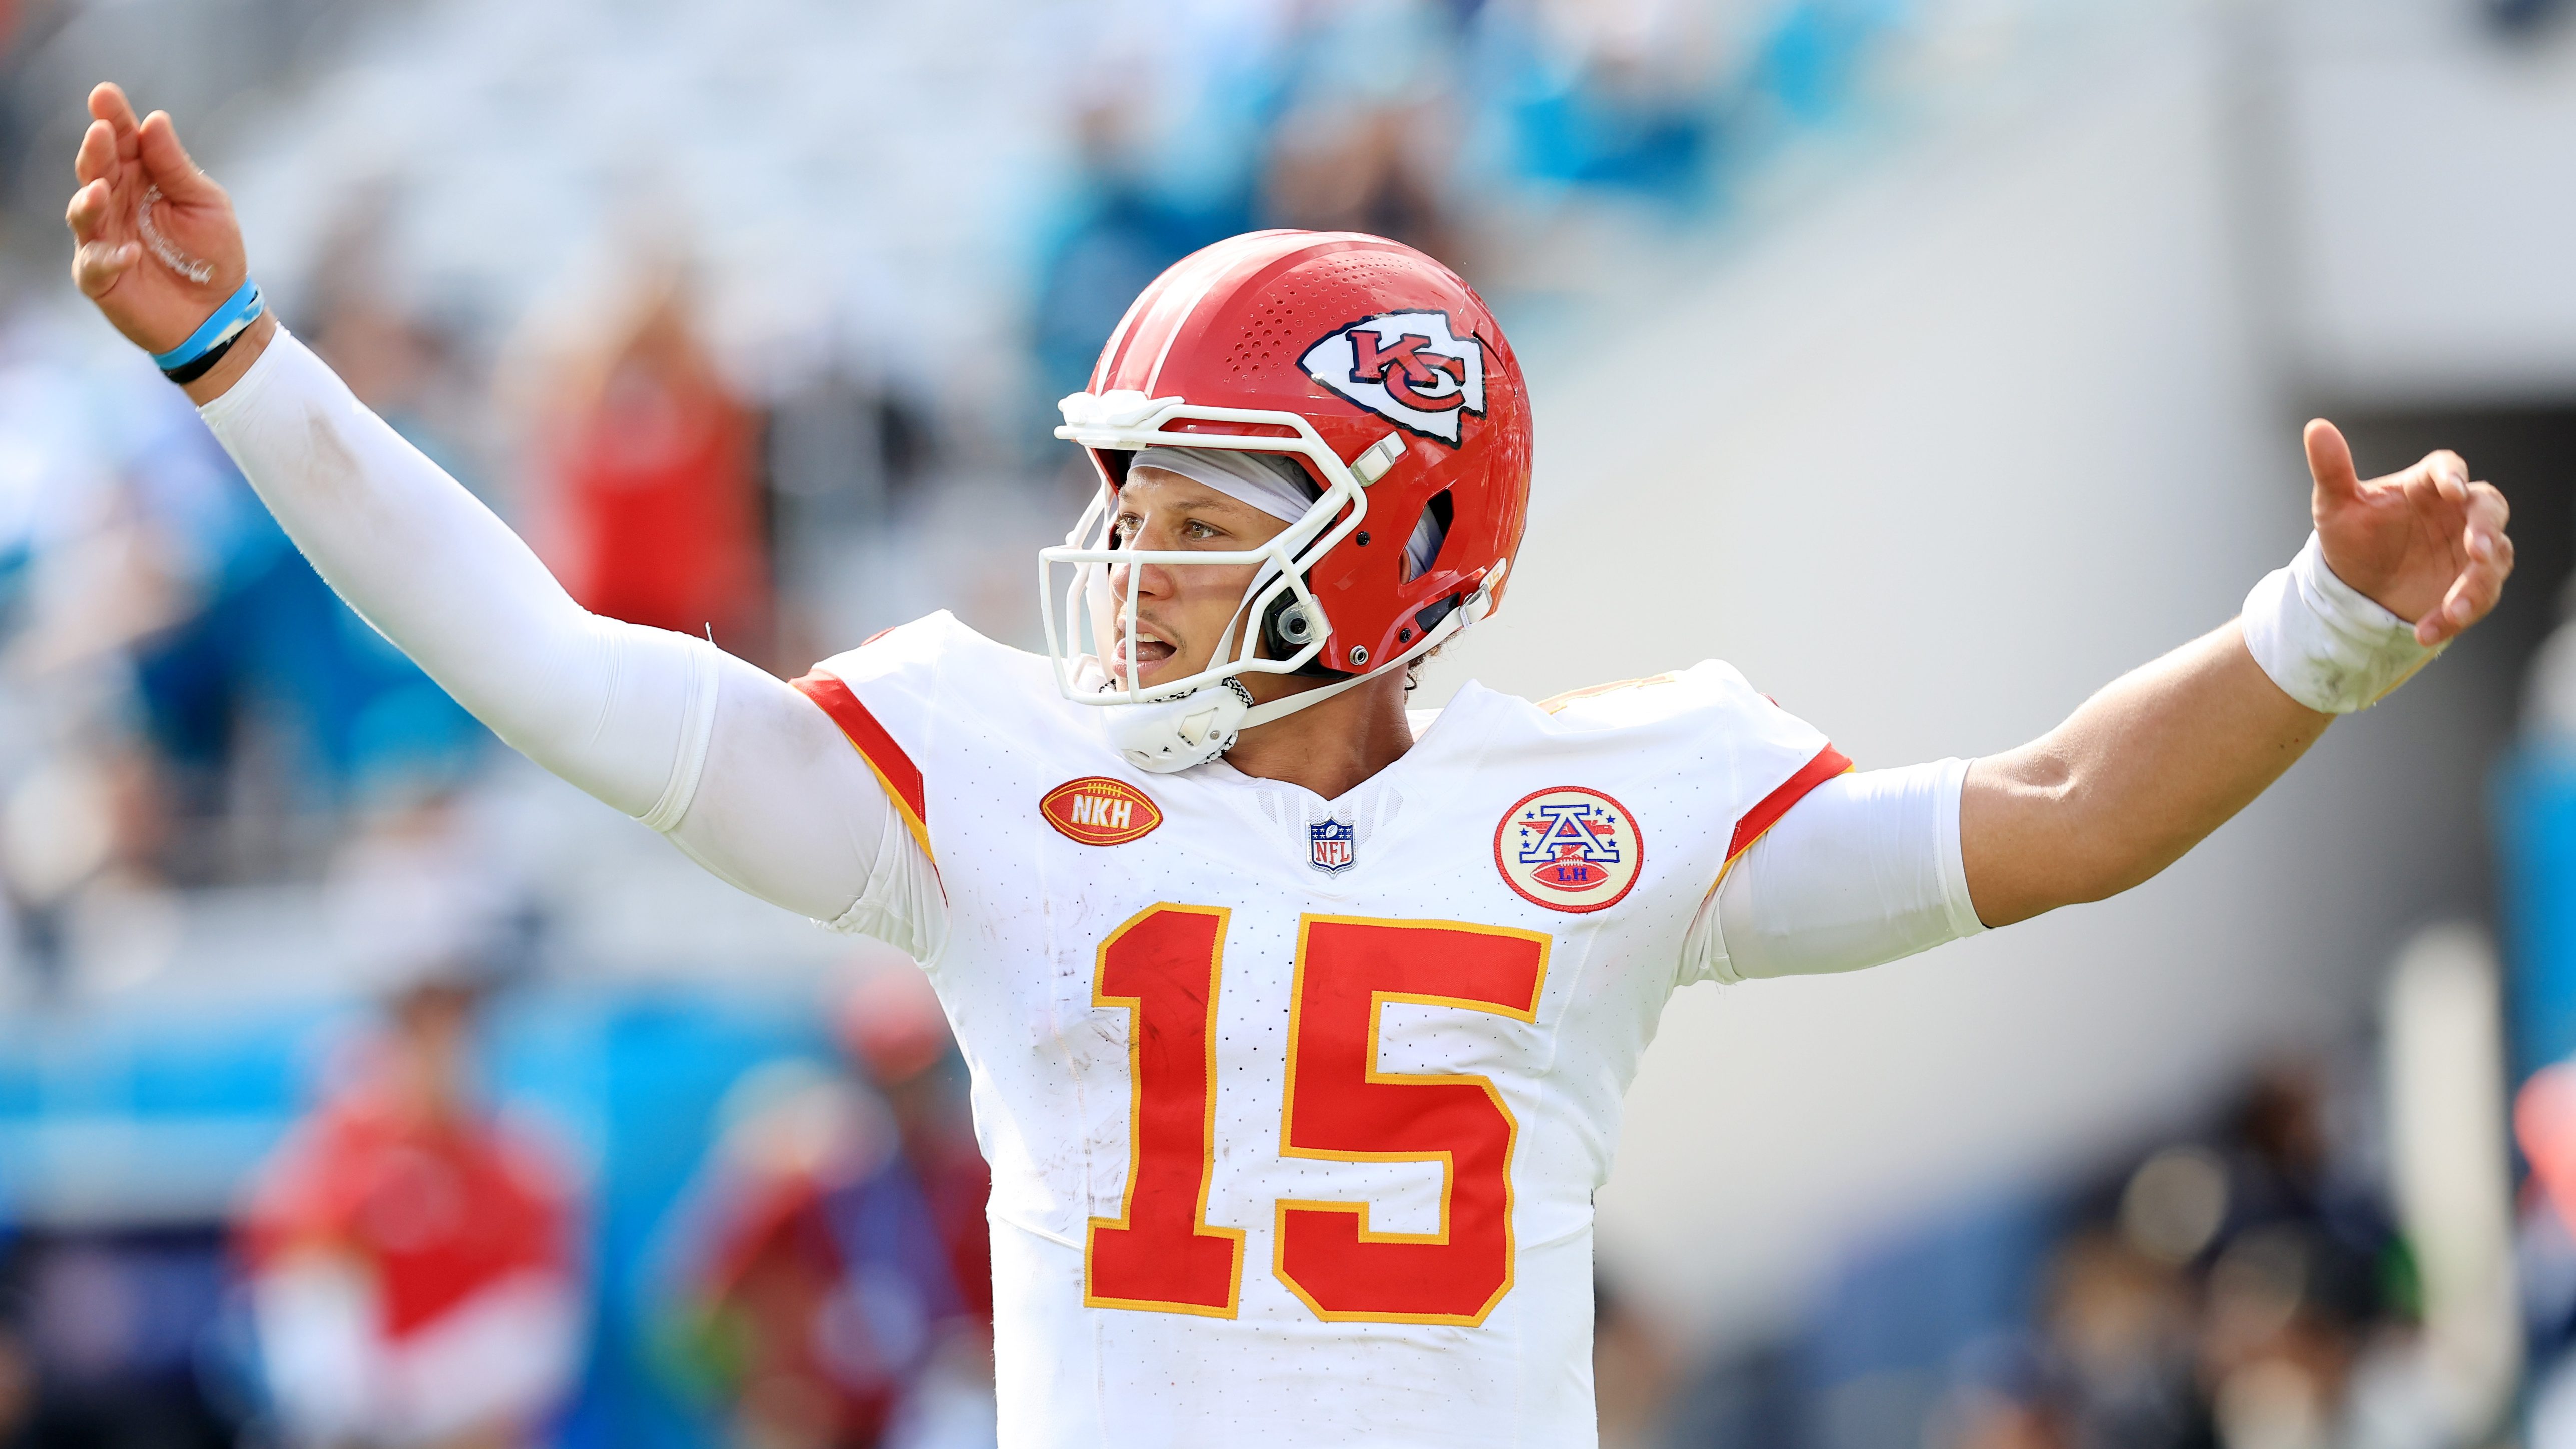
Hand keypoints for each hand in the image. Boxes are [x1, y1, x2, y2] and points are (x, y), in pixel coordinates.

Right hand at [64, 82, 247, 354]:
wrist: (219, 312)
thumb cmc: (212, 254)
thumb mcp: (204, 204)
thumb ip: (175, 167)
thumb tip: (154, 120)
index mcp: (140, 177)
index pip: (121, 140)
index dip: (111, 117)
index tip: (104, 94)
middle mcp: (115, 201)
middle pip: (96, 169)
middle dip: (95, 150)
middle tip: (100, 132)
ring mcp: (102, 237)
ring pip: (82, 212)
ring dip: (89, 199)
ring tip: (102, 189)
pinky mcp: (99, 276)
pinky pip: (93, 264)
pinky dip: (108, 257)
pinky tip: (130, 252)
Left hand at [2306, 419, 2512, 646]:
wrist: (2353, 588)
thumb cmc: (2349, 538)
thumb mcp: (2333, 507)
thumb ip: (2331, 469)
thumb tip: (2317, 428)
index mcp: (2425, 485)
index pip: (2448, 469)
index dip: (2452, 476)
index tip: (2451, 489)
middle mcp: (2456, 513)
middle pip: (2489, 507)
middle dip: (2485, 527)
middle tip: (2475, 548)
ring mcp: (2469, 549)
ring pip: (2494, 558)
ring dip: (2476, 585)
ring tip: (2451, 610)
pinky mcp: (2471, 583)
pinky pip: (2479, 597)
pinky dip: (2457, 616)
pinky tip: (2427, 631)